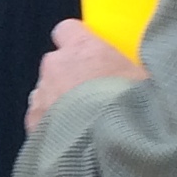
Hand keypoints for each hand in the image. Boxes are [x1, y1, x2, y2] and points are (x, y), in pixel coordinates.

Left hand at [27, 16, 144, 130]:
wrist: (113, 146)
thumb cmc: (135, 108)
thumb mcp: (143, 80)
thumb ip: (127, 70)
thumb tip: (132, 75)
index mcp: (83, 48)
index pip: (67, 30)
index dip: (76, 42)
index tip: (88, 55)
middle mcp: (56, 66)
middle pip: (56, 64)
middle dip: (69, 77)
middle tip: (91, 96)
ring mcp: (41, 95)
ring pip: (46, 93)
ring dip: (59, 103)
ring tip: (83, 124)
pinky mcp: (33, 123)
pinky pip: (40, 120)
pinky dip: (50, 127)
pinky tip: (71, 140)